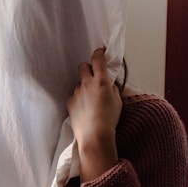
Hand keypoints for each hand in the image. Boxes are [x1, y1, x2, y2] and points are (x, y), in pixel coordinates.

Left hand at [67, 48, 121, 182]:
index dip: (98, 53)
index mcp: (101, 81)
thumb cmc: (109, 119)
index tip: (100, 52)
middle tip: (93, 76)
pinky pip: (74, 95)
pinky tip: (85, 109)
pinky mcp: (69, 101)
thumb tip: (108, 84)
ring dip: (84, 87)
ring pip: (79, 83)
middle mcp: (86, 83)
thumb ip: (112, 88)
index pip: (97, 59)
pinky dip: (79, 99)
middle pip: (83, 66)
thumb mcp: (118, 101)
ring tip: (91, 101)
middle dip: (87, 68)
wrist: (94, 135)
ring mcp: (76, 92)